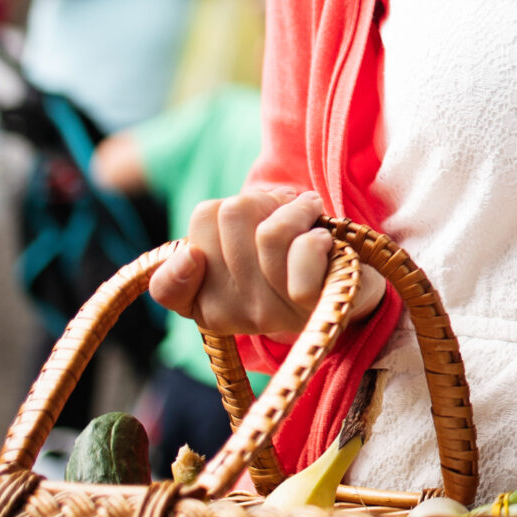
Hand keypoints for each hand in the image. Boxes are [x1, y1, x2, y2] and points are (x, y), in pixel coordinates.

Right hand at [149, 187, 386, 338]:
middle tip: (278, 213)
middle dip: (257, 201)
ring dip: (292, 208)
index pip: (166, 286)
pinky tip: (322, 235)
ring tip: (305, 214)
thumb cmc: (288, 261)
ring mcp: (276, 312)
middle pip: (224, 218)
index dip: (180, 263)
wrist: (349, 291)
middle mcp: (238, 314)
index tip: (200, 254)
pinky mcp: (316, 302)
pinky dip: (315, 228)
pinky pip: (303, 253)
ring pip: (267, 232)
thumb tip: (188, 256)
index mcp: (208, 305)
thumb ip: (209, 234)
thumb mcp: (241, 245)